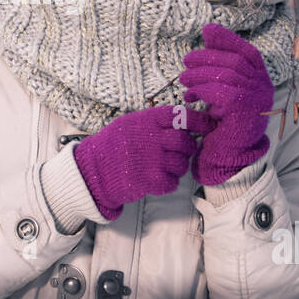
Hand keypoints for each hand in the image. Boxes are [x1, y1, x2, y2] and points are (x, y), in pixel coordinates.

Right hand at [73, 104, 215, 219]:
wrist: (92, 169)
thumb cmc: (112, 145)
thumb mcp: (130, 123)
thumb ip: (154, 122)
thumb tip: (183, 122)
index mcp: (147, 120)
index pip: (181, 116)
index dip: (198, 121)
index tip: (206, 126)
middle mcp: (152, 138)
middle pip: (185, 142)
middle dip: (187, 148)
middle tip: (178, 152)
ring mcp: (152, 160)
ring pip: (182, 163)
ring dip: (177, 167)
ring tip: (163, 166)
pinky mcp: (151, 180)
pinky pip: (173, 182)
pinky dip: (168, 182)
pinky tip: (155, 178)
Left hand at [179, 23, 274, 185]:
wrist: (227, 159)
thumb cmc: (221, 125)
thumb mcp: (221, 91)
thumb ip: (218, 66)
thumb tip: (208, 31)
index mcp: (261, 82)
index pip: (248, 52)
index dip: (228, 39)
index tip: (207, 31)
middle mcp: (264, 89)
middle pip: (235, 61)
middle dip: (207, 57)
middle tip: (185, 62)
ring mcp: (257, 100)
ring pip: (226, 75)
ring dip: (199, 74)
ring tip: (183, 80)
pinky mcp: (244, 111)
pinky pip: (221, 92)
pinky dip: (202, 90)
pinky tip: (190, 96)